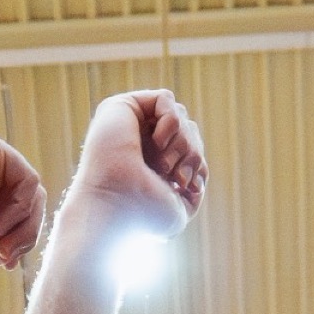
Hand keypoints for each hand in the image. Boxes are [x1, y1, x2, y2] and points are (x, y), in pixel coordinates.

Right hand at [0, 131, 45, 281]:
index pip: (20, 214)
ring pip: (34, 193)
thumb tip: (12, 250)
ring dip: (25, 226)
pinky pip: (30, 180)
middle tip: (5, 257)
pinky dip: (21, 207)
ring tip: (0, 243)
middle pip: (32, 203)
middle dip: (26, 236)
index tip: (5, 264)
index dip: (20, 241)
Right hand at [56, 90, 207, 240]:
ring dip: (182, 141)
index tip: (187, 187)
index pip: (191, 146)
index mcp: (150, 163)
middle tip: (177, 178)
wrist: (116, 207)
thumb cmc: (142, 214)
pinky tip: (157, 143)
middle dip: (192, 153)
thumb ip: (192, 187)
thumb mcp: (181, 206)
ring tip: (164, 165)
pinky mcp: (119, 107)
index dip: (198, 162)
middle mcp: (138, 142)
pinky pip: (164, 98)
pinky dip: (171, 121)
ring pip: (180, 114)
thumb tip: (198, 171)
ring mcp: (128, 124)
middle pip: (189, 129)